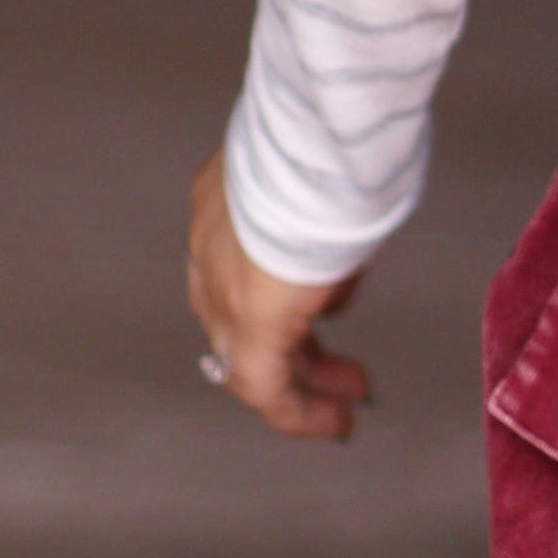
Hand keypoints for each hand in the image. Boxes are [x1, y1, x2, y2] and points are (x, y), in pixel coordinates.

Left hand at [189, 157, 373, 444]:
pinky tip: (333, 421)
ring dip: (305, 377)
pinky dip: (300, 410)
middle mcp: (212, 247)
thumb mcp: (322, 173)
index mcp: (224, 203)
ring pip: (253, 356)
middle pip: (241, 318)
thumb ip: (325, 213)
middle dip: (295, 347)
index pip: (236, 267)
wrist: (314, 137)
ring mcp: (223, 287)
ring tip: (343, 399)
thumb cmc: (329, 138)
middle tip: (334, 370)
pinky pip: (268, 386)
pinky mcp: (250, 323)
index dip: (276, 296)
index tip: (314, 311)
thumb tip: (346, 257)